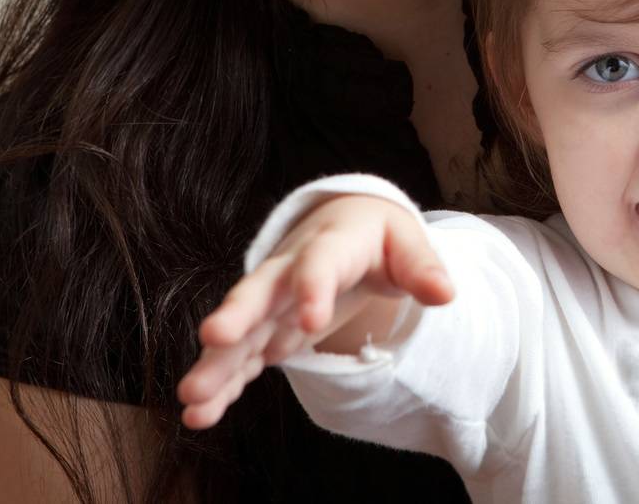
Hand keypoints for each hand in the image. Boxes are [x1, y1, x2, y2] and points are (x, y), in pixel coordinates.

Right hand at [176, 193, 453, 429]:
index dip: (314, 289)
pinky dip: (222, 383)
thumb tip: (446, 293)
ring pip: (239, 332)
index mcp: (329, 245)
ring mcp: (270, 302)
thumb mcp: (405, 241)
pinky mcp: (265, 331)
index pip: (320, 263)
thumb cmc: (377, 235)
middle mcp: (288, 272)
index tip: (311, 323)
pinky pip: (240, 358)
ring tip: (192, 397)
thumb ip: (422, 267)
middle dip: (237, 315)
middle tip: (214, 338)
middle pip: (259, 290)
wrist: (342, 223)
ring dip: (216, 362)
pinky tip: (200, 414)